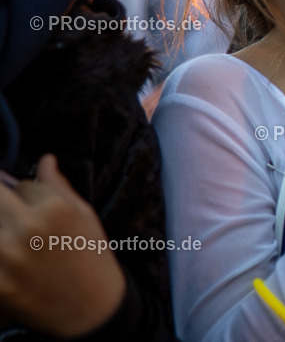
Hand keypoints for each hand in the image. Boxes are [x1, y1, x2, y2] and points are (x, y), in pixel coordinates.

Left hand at [0, 155, 125, 336]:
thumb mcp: (84, 215)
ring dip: (3, 227)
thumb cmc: (91, 256)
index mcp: (54, 208)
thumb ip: (58, 186)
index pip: (20, 185)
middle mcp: (27, 229)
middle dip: (5, 203)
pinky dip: (2, 254)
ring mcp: (7, 258)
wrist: (91, 309)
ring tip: (21, 239)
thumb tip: (45, 159)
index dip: (25, 193)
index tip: (34, 204)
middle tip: (19, 219)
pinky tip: (19, 260)